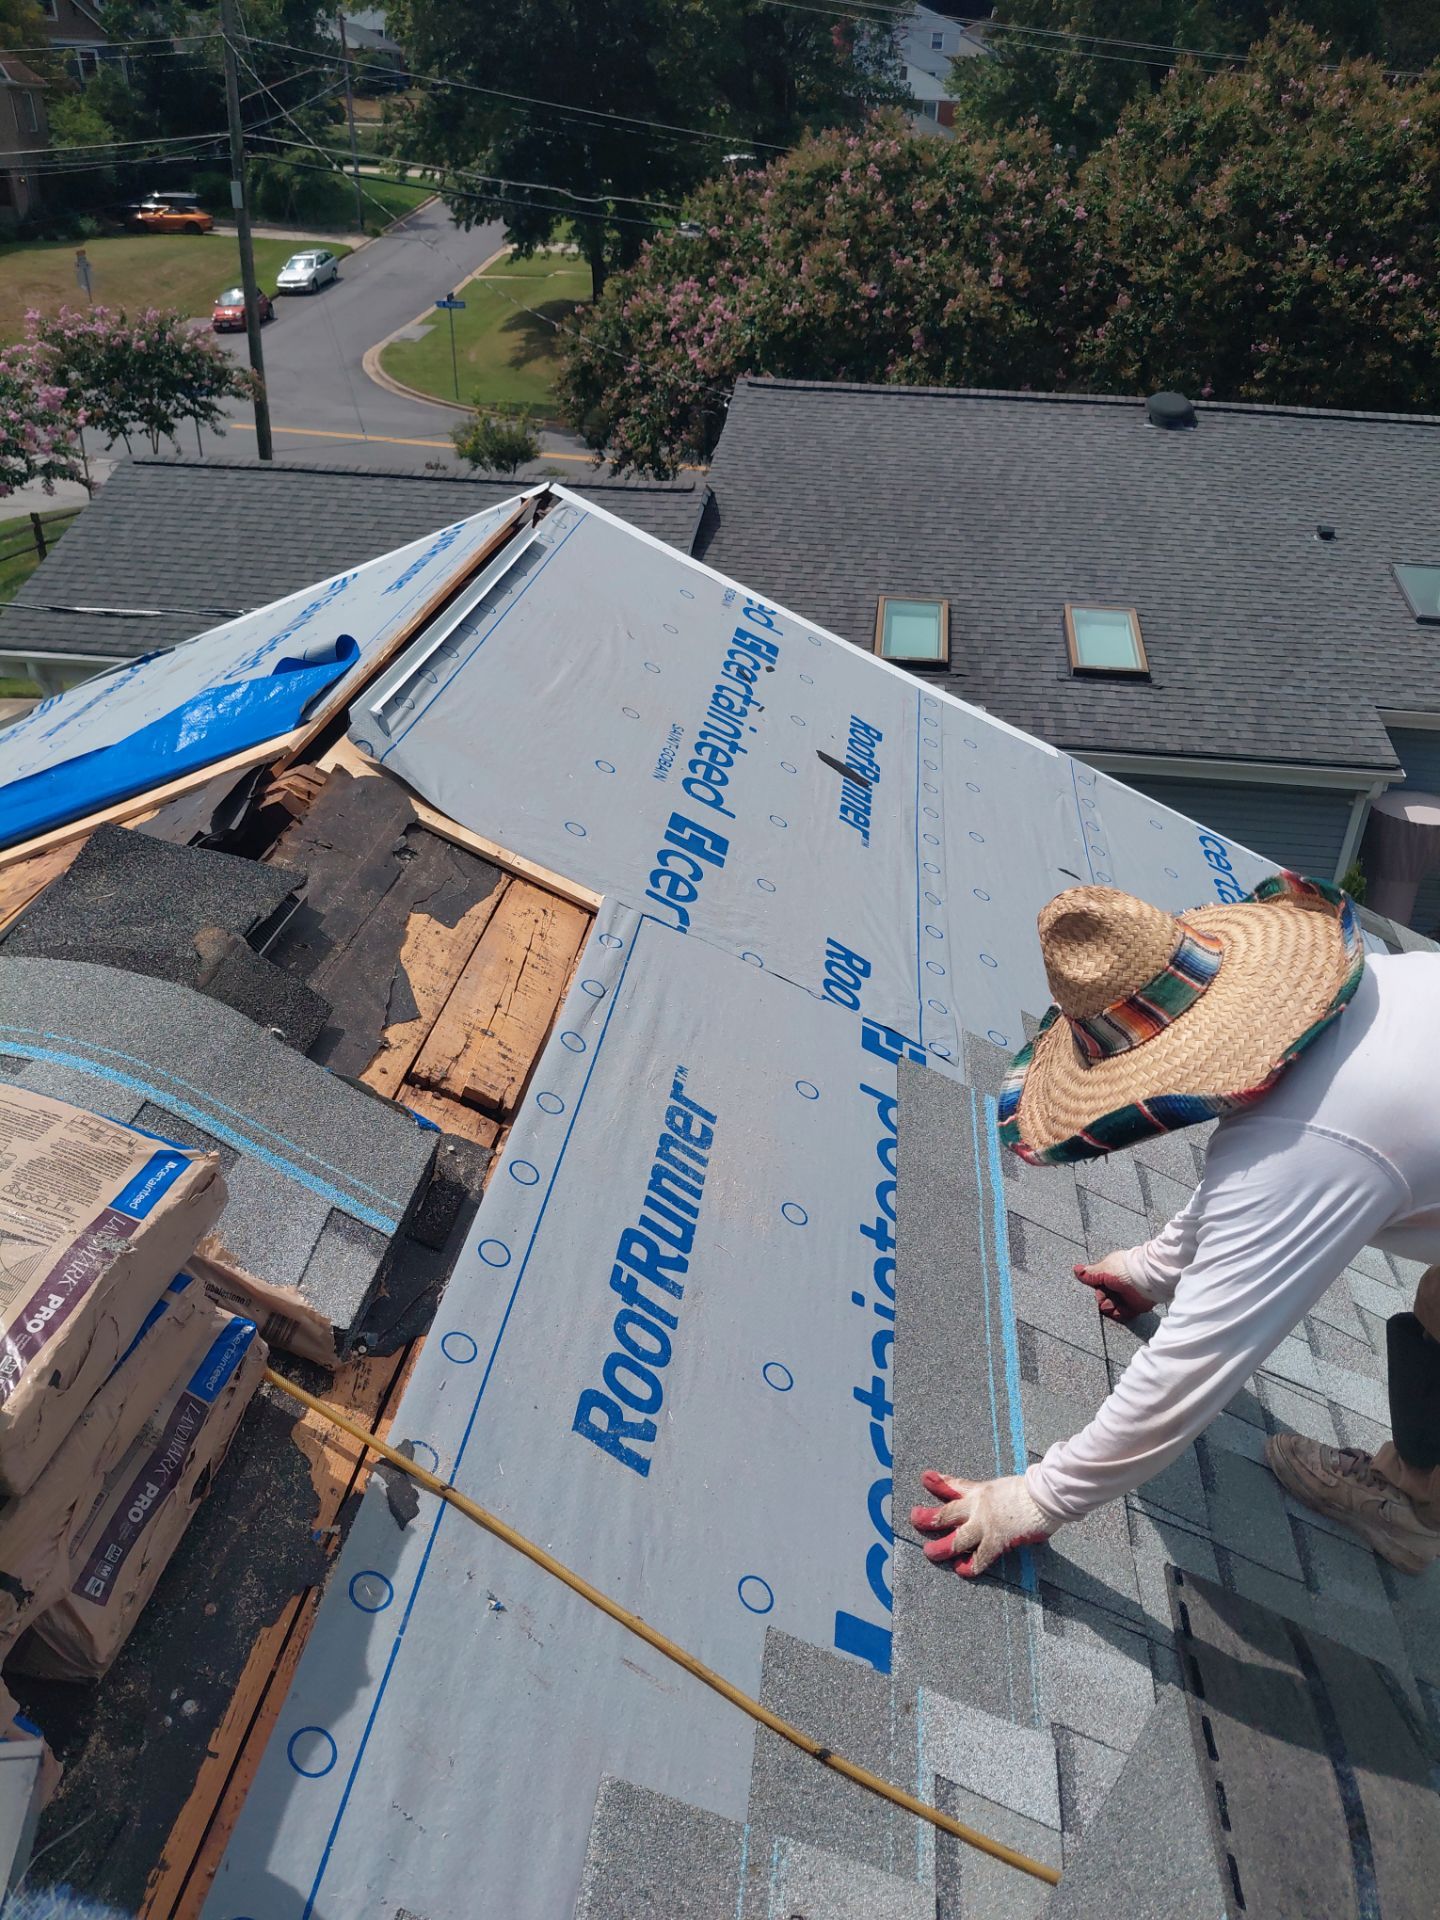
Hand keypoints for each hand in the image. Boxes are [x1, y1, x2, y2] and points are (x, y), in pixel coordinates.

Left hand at [910, 1471, 1054, 1577]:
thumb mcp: (1004, 1485)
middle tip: (915, 1518)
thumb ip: (993, 1493)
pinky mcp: (997, 1541)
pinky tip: (961, 1570)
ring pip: (956, 1539)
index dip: (938, 1483)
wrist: (1045, 1496)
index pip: (955, 1485)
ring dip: (941, 1547)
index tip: (925, 1478)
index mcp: (981, 1491)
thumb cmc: (1032, 1489)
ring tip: (929, 1552)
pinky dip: (969, 1566)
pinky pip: (979, 1558)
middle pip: (947, 1513)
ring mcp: (985, 1525)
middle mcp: (978, 1507)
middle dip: (929, 1517)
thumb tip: (993, 1494)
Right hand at [1074, 1249, 1156, 1323]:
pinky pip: (1122, 1314)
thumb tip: (1076, 1270)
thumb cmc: (1124, 1269)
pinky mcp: (1134, 1306)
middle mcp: (1118, 1284)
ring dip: (1109, 1308)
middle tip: (1103, 1299)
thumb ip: (1089, 1273)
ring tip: (1111, 1305)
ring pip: (1111, 1307)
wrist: (1145, 1279)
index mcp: (1111, 1272)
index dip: (1094, 1289)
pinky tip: (1117, 1310)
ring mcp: (1126, 1295)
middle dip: (1101, 1300)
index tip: (1093, 1290)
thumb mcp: (1103, 1269)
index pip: (1097, 1284)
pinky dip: (1118, 1314)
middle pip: (1103, 1297)